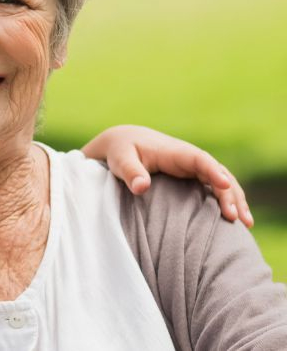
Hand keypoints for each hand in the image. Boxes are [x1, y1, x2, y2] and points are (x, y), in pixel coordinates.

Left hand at [83, 124, 251, 226]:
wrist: (124, 144)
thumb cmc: (122, 151)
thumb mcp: (121, 159)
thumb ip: (131, 172)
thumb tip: (141, 188)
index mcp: (175, 152)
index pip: (200, 160)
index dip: (212, 171)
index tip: (224, 185)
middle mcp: (190, 159)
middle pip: (218, 173)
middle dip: (230, 194)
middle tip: (236, 218)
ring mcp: (195, 169)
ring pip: (223, 182)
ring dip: (236, 200)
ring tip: (246, 224)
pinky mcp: (194, 178)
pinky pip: (216, 189)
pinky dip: (229, 202)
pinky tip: (237, 221)